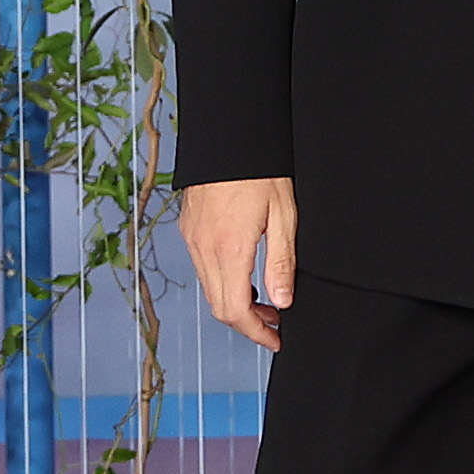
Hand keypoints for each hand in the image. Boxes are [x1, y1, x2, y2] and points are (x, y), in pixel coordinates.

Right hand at [180, 177, 298, 352]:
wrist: (229, 134)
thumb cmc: (260, 169)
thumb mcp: (284, 216)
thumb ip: (281, 263)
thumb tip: (282, 301)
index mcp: (229, 248)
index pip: (234, 311)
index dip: (256, 333)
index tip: (276, 339)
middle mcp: (203, 247)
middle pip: (219, 306)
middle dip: (248, 322)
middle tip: (276, 322)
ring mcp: (192, 238)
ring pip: (209, 289)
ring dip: (235, 302)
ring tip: (266, 299)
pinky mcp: (189, 228)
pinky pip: (202, 268)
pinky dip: (223, 281)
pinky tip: (245, 273)